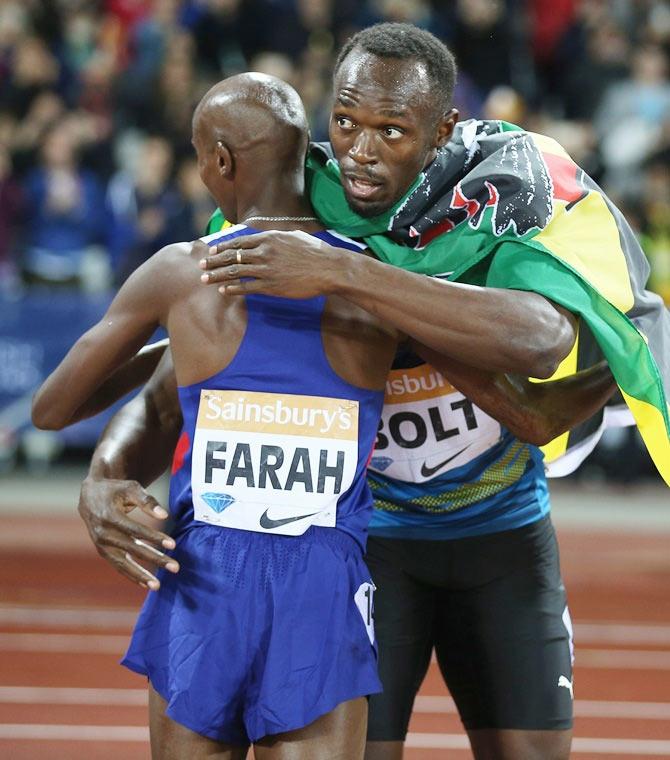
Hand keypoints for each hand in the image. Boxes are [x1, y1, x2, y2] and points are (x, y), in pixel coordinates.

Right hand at [78, 477, 177, 589]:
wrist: (90, 495)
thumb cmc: (116, 490)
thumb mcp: (130, 488)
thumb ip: (147, 501)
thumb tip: (165, 514)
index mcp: (109, 516)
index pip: (136, 530)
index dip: (154, 537)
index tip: (173, 545)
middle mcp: (103, 533)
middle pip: (132, 549)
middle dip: (155, 559)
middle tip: (174, 568)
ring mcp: (101, 544)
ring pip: (123, 563)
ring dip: (141, 575)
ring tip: (158, 585)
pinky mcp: (103, 551)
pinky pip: (118, 565)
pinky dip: (131, 575)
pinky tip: (145, 583)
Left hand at [196, 230, 348, 297]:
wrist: (328, 268)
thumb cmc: (315, 252)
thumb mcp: (294, 236)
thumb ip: (277, 237)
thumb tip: (267, 236)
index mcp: (269, 238)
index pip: (239, 242)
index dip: (223, 247)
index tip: (211, 251)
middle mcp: (264, 252)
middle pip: (232, 256)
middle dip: (213, 261)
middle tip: (200, 266)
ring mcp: (266, 269)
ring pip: (235, 271)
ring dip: (218, 276)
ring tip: (205, 279)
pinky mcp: (271, 285)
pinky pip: (247, 287)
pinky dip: (233, 289)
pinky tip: (224, 290)